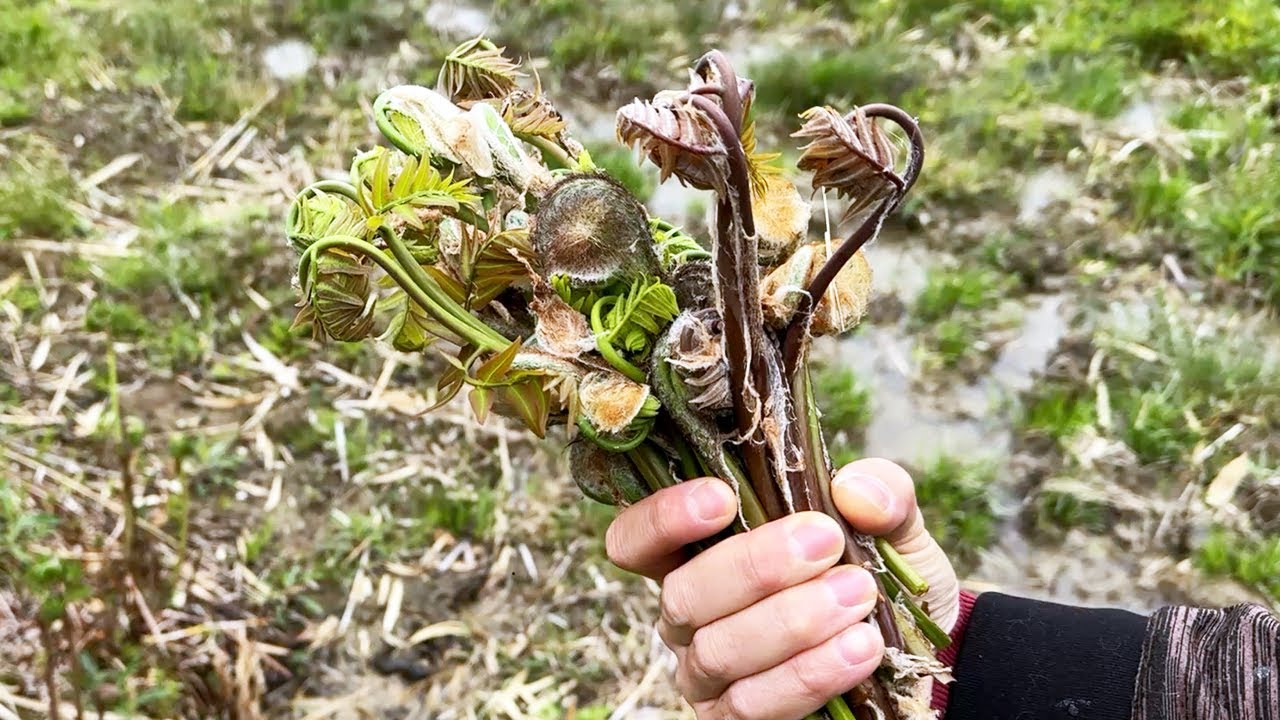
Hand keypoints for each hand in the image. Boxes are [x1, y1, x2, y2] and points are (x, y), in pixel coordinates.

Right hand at [604, 458, 958, 719]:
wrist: (924, 662)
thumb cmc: (880, 582)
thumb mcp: (890, 528)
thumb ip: (880, 494)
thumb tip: (854, 490)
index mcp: (699, 557)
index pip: (637, 541)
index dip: (661, 519)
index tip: (721, 497)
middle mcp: (690, 620)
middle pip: (681, 595)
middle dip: (753, 566)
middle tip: (824, 541)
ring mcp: (710, 679)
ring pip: (718, 652)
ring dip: (790, 621)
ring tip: (858, 596)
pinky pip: (755, 705)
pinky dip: (809, 673)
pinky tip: (860, 648)